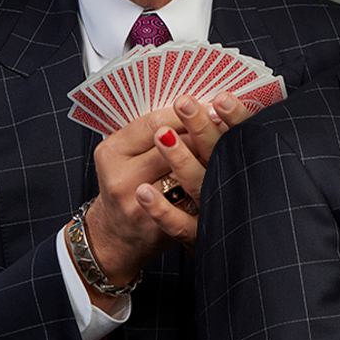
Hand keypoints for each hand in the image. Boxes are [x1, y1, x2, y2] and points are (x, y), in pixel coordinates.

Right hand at [82, 92, 251, 305]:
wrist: (115, 235)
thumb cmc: (126, 186)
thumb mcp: (126, 155)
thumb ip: (151, 133)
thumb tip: (196, 106)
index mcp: (112, 152)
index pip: (154, 122)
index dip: (186, 113)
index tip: (209, 104)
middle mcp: (121, 178)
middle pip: (170, 144)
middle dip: (202, 130)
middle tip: (225, 119)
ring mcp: (137, 205)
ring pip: (183, 174)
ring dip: (208, 156)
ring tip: (228, 143)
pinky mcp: (157, 228)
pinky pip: (188, 206)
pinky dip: (205, 189)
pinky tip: (219, 179)